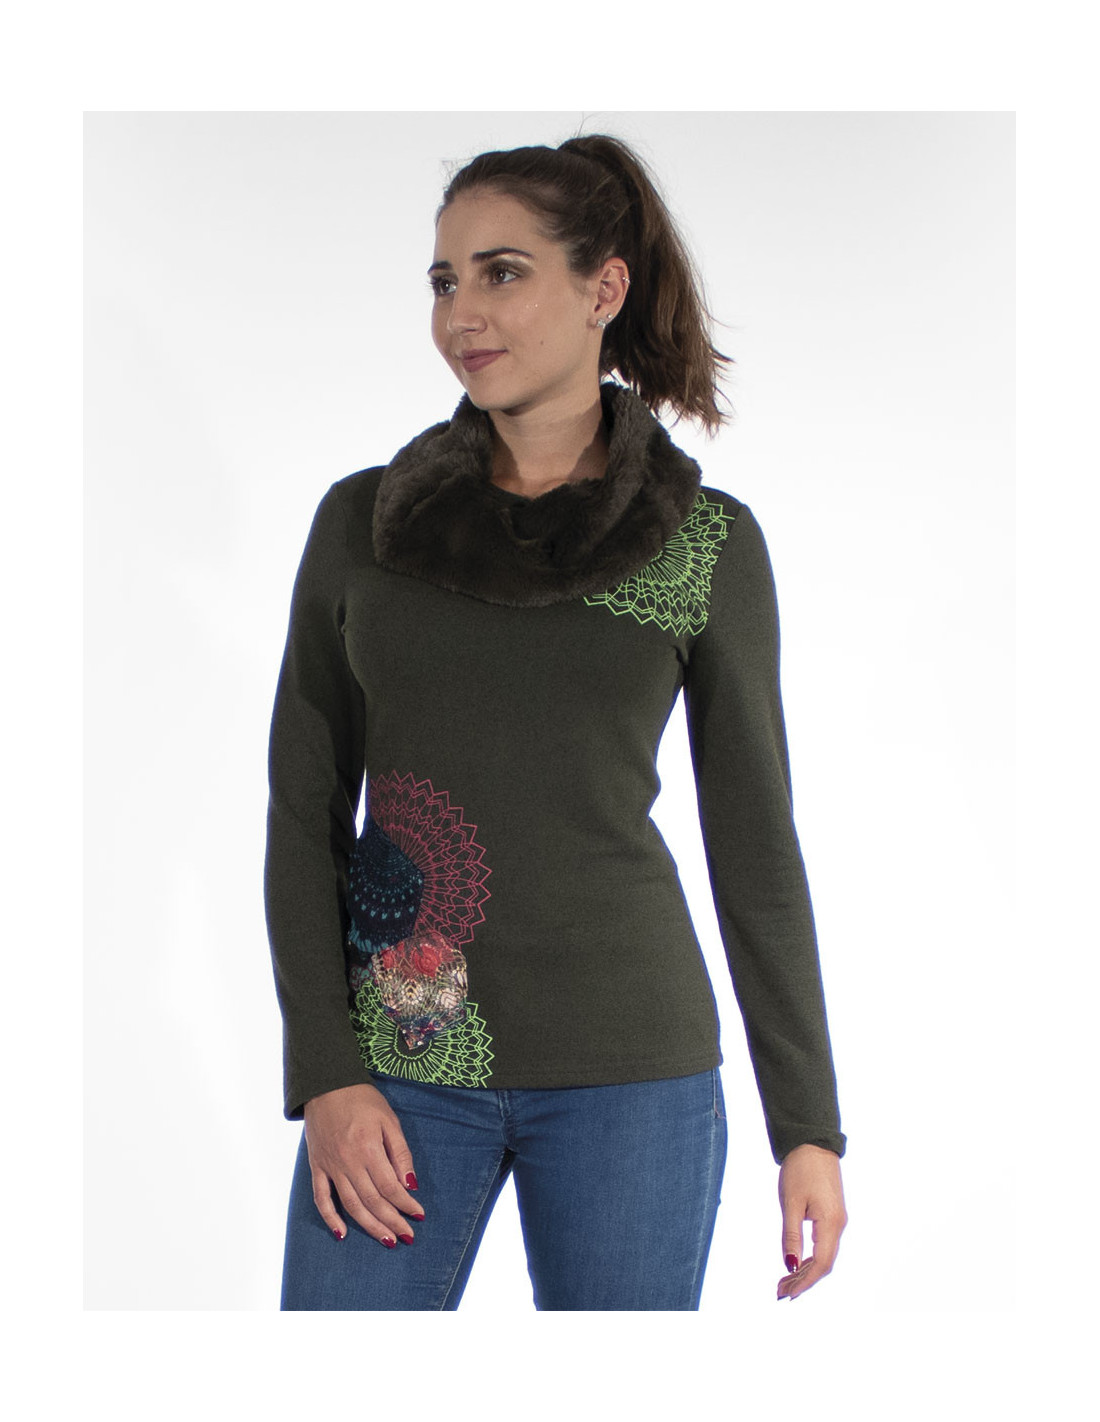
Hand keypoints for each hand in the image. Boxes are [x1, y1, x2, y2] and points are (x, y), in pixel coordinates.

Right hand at [303, 1082, 423, 1247]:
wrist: (326, 1085)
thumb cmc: (362, 1100)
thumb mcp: (388, 1120)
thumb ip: (400, 1152)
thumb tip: (410, 1184)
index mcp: (368, 1148)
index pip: (390, 1186)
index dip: (405, 1204)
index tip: (419, 1215)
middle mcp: (348, 1161)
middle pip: (372, 1200)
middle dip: (392, 1221)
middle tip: (407, 1236)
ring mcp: (330, 1166)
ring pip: (351, 1205)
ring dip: (369, 1226)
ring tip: (386, 1240)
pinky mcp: (317, 1166)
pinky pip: (321, 1198)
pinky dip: (331, 1218)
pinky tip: (342, 1234)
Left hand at [775, 1143, 846, 1300]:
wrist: (813, 1143)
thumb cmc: (800, 1169)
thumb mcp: (791, 1203)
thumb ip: (791, 1235)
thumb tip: (789, 1265)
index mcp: (830, 1223)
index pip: (820, 1264)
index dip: (804, 1281)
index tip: (786, 1294)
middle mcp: (839, 1225)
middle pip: (824, 1263)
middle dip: (803, 1280)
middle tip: (779, 1292)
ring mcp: (837, 1220)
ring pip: (824, 1255)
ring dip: (805, 1271)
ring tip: (783, 1281)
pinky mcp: (832, 1214)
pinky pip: (824, 1244)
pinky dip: (810, 1257)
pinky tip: (796, 1262)